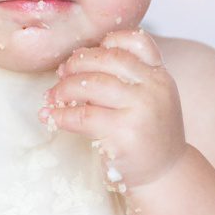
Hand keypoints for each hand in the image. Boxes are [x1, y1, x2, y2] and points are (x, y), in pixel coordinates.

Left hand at [41, 29, 185, 189]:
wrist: (163, 174)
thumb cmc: (147, 134)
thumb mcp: (148, 98)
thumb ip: (125, 78)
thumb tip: (71, 63)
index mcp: (160, 75)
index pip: (137, 41)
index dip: (106, 42)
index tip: (85, 56)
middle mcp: (154, 89)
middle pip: (108, 58)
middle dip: (77, 63)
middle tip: (61, 75)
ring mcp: (140, 111)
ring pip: (93, 85)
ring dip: (64, 88)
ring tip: (52, 96)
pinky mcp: (124, 135)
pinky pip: (82, 117)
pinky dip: (60, 115)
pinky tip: (51, 116)